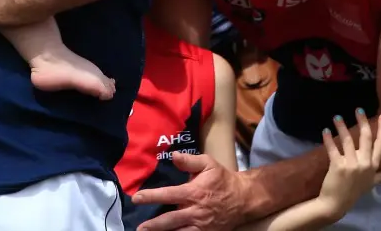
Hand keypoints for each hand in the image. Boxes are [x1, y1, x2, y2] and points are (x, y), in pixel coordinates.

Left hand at [134, 152, 248, 230]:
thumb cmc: (222, 179)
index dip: (152, 197)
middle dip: (153, 225)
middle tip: (139, 228)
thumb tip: (173, 156)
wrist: (244, 198)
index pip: (169, 195)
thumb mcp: (208, 164)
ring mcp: (201, 226)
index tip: (136, 198)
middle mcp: (196, 211)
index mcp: (194, 192)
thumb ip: (190, 161)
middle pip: (170, 220)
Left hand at [316, 112, 380, 215]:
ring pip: (348, 141)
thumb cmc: (355, 191)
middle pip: (366, 139)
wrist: (337, 203)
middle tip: (358, 109)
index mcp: (373, 166)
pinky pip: (333, 149)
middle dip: (363, 122)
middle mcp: (365, 164)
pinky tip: (325, 130)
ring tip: (337, 117)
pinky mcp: (338, 166)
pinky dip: (328, 139)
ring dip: (341, 127)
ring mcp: (351, 165)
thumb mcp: (373, 183)